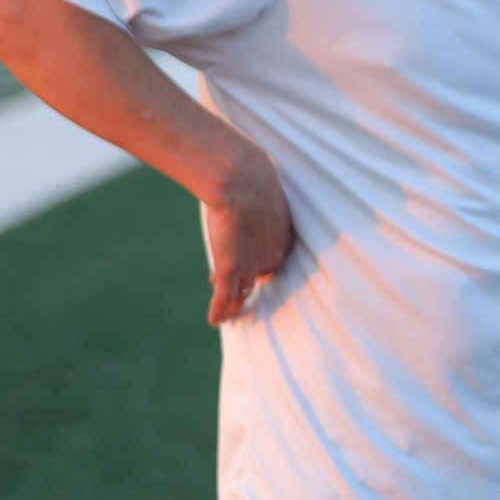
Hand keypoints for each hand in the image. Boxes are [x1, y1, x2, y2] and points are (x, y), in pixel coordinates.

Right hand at [203, 145, 293, 326]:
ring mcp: (253, 265)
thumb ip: (258, 207)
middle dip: (240, 280)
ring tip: (224, 314)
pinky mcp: (231, 268)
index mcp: (284, 239)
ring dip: (230, 302)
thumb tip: (245, 200)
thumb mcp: (262, 195)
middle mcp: (273, 257)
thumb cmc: (251, 178)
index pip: (270, 260)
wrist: (240, 178)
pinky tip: (214, 321)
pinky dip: (219, 310)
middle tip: (219, 281)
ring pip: (241, 291)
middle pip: (256, 277)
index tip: (243, 264)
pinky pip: (226, 297)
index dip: (255, 265)